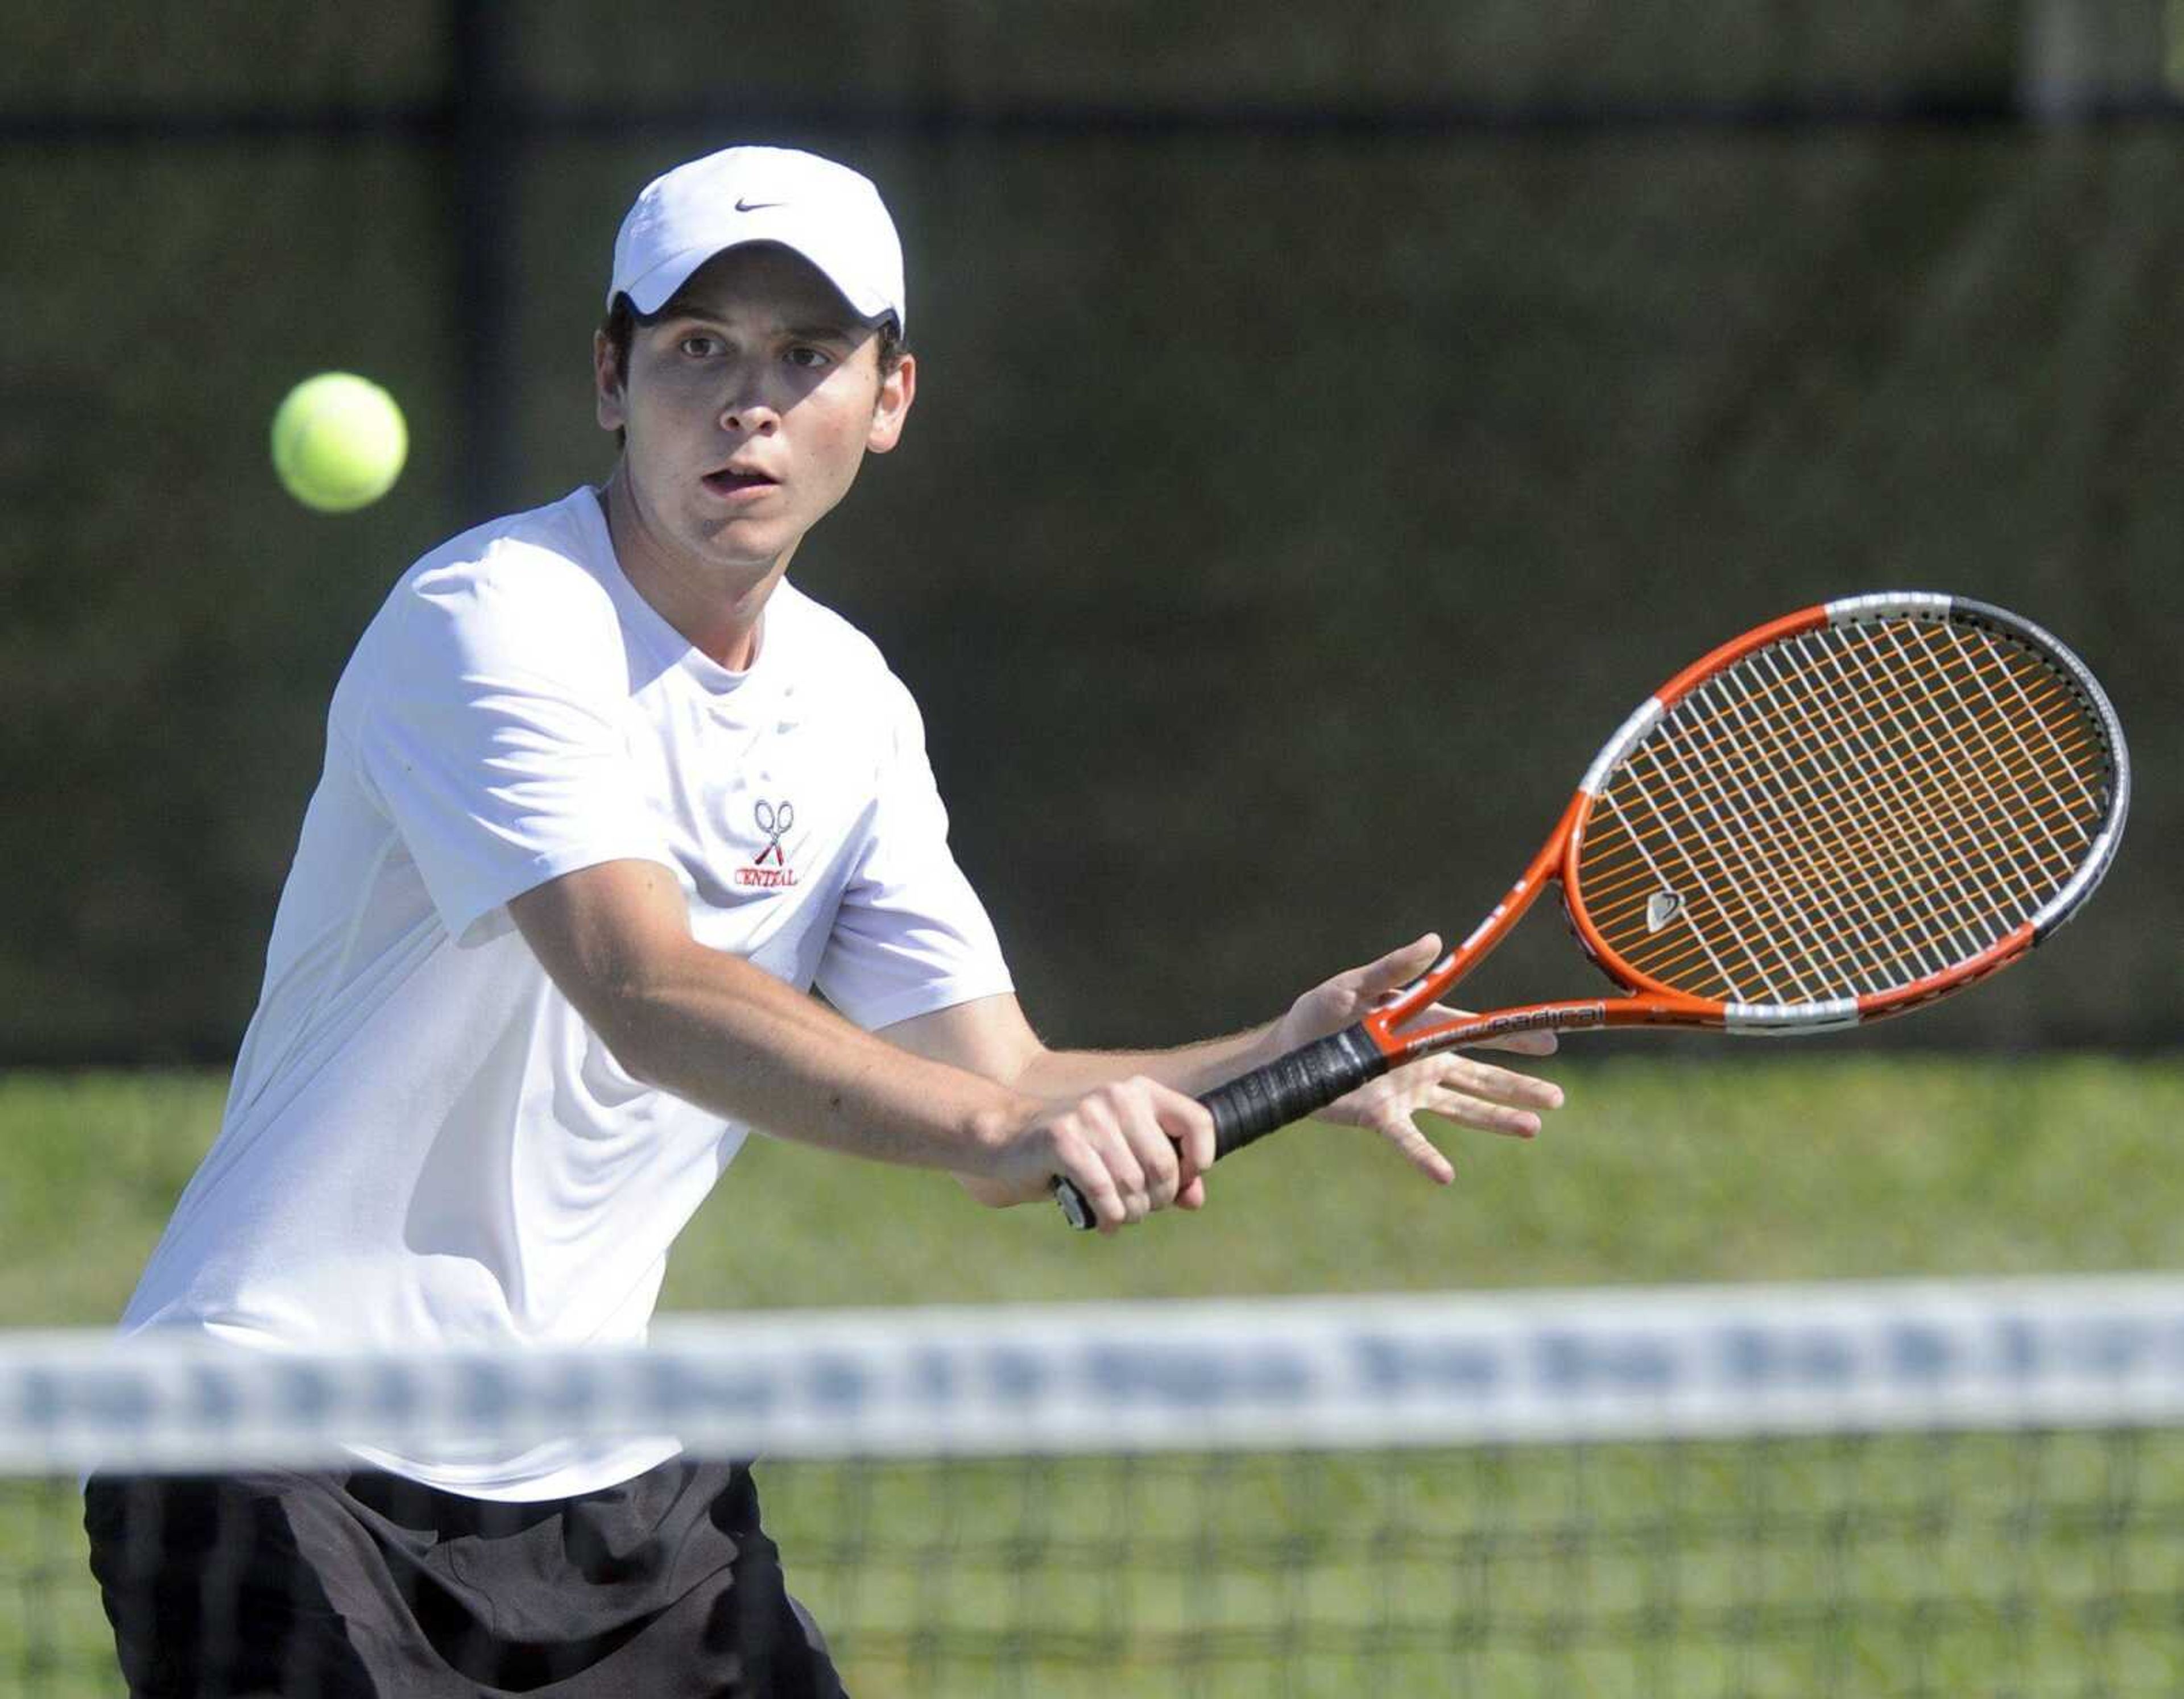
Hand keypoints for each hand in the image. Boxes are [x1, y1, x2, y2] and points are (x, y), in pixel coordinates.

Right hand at [965, 1077, 1216, 1234]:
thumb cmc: (1076, 1150)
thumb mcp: (1124, 1152)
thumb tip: (1194, 1200)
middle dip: (1158, 1200)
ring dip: (1131, 1213)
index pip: (1197, 1121)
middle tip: (1140, 1209)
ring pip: (1134, 1184)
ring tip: (1120, 1216)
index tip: (1182, 1183)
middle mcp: (1118, 1096)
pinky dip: (1109, 1216)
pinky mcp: (1063, 1139)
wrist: (1008, 1140)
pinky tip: (1105, 1223)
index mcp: (1141, 1091)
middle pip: (1165, 1165)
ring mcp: (1089, 1115)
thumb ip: (1165, 1171)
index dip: (1199, 1160)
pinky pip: (1103, 1191)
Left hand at [1273, 934, 1564, 1184]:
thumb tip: (1435, 941)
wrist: (1283, 1053)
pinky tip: (1446, 1175)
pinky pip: (1409, 1140)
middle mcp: (1424, 1062)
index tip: (1551, 1039)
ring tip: (1532, 1127)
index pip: (1478, 1031)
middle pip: (1483, 1075)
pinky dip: (1427, 1157)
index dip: (1513, 1037)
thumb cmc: (1319, 1012)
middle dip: (1520, 1085)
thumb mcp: (1354, 984)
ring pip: (1463, 1107)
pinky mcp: (1382, 1116)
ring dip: (1496, 1119)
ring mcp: (1407, 1092)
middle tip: (1558, 1097)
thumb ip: (1394, 968)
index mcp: (1424, 1026)